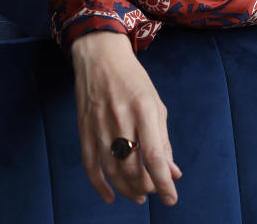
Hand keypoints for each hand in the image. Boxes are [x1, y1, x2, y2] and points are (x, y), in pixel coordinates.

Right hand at [71, 31, 182, 205]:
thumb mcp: (156, 104)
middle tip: (153, 190)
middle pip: (132, 167)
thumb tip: (173, 173)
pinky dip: (99, 185)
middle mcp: (121, 118)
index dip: (163, 182)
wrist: (100, 57)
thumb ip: (163, 140)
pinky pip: (90, 165)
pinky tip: (110, 197)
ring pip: (112, 170)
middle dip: (146, 187)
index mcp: (144, 110)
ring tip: (138, 196)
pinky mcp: (84, 128)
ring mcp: (99, 124)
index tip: (171, 199)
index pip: (154, 156)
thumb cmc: (133, 80)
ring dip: (126, 189)